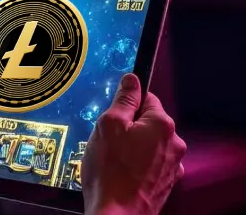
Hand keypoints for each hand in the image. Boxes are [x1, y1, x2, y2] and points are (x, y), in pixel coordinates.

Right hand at [82, 74, 186, 214]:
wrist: (118, 213)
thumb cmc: (111, 172)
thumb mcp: (108, 125)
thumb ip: (123, 100)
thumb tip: (132, 81)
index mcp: (162, 124)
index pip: (146, 98)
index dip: (125, 104)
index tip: (113, 113)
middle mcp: (173, 143)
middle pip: (148, 121)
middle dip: (128, 127)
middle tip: (107, 138)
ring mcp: (172, 164)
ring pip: (148, 143)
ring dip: (132, 146)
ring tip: (112, 159)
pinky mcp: (165, 181)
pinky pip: (150, 163)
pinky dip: (137, 164)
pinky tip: (120, 172)